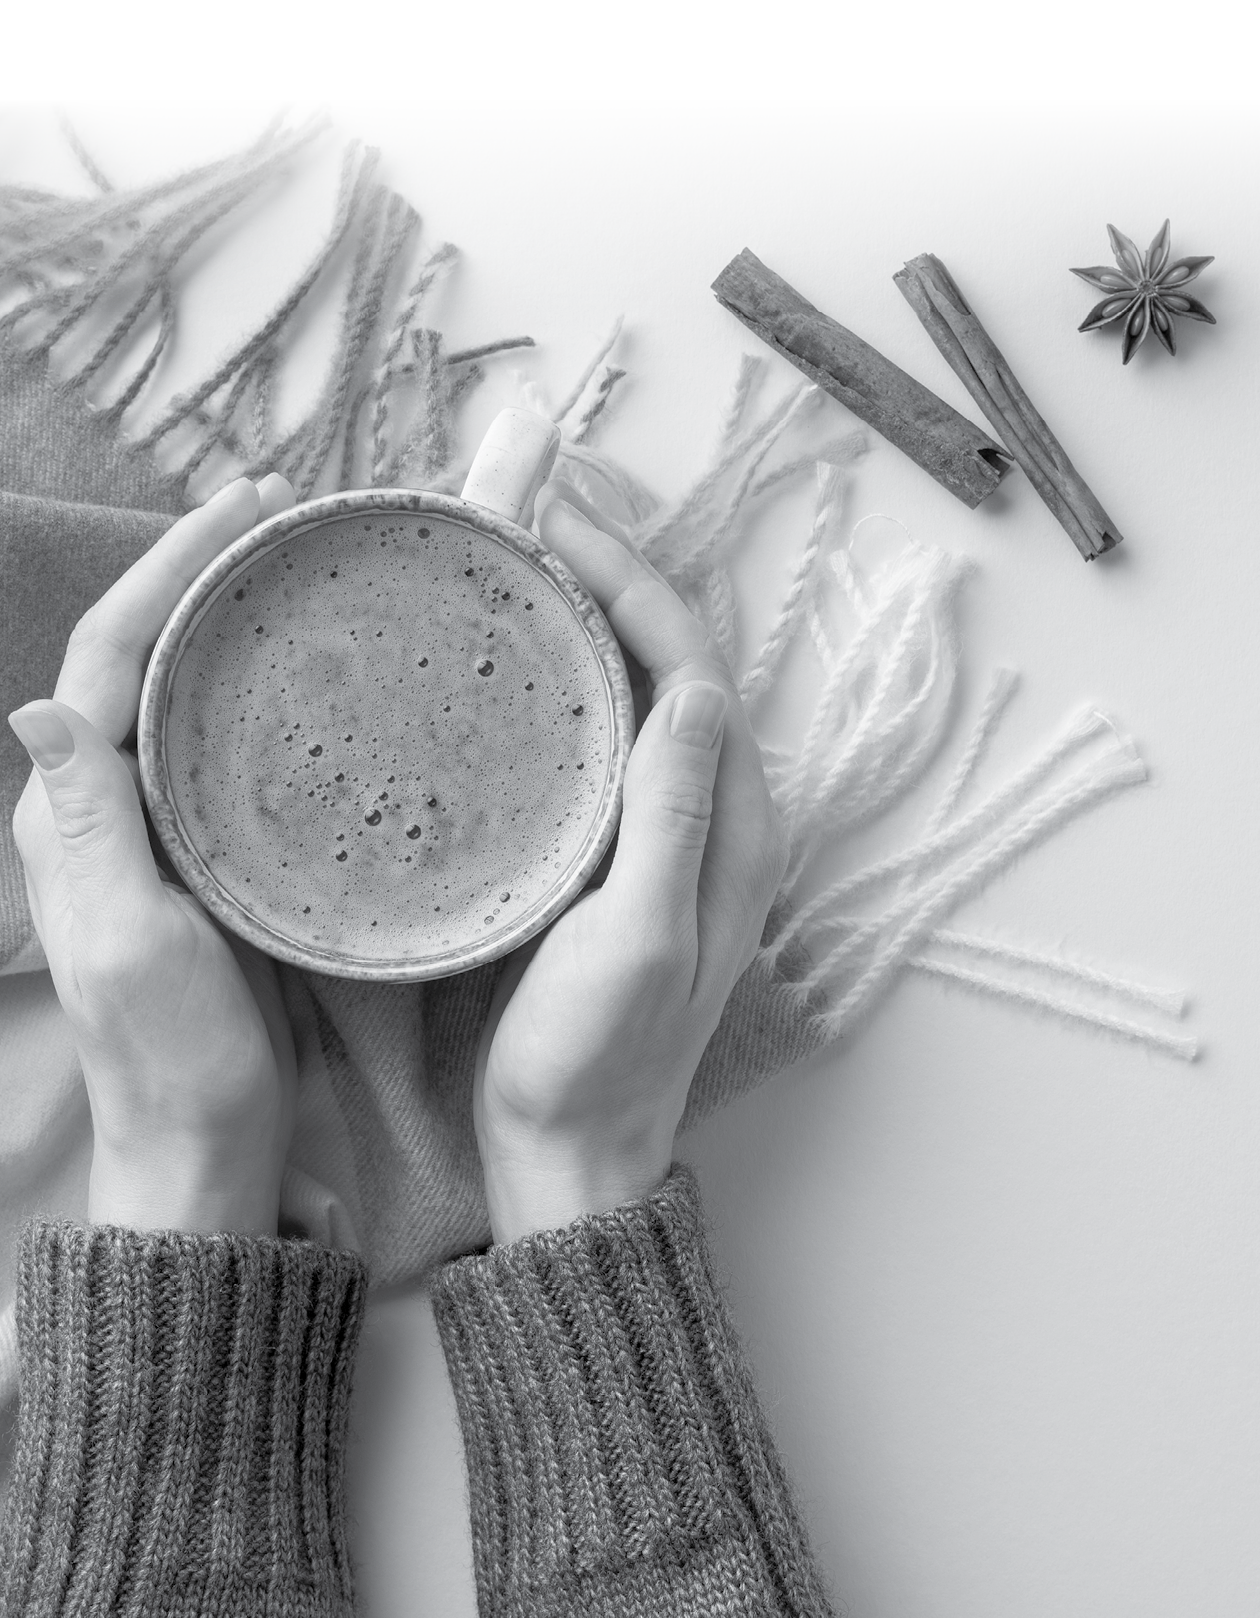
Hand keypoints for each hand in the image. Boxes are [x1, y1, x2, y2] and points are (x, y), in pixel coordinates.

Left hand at [9, 475, 300, 1237]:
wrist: (209, 1146)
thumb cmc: (175, 1058)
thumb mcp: (130, 940)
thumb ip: (88, 827)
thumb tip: (34, 707)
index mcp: (73, 814)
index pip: (106, 659)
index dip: (165, 573)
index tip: (238, 512)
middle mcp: (110, 809)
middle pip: (143, 658)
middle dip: (198, 575)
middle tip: (277, 518)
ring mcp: (165, 833)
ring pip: (189, 697)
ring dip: (231, 623)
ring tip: (298, 571)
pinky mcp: (217, 861)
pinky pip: (233, 752)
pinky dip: (266, 695)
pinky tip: (317, 678)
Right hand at [472, 480, 788, 1243]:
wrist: (570, 1152)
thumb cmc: (598, 1058)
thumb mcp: (641, 935)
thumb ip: (675, 814)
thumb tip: (701, 687)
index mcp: (734, 829)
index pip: (698, 672)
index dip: (639, 589)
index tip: (566, 529)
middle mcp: (711, 821)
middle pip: (673, 673)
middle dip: (613, 590)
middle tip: (533, 531)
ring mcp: (663, 840)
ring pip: (636, 704)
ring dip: (589, 633)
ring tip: (517, 577)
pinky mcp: (614, 861)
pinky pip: (602, 749)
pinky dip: (565, 694)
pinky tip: (512, 677)